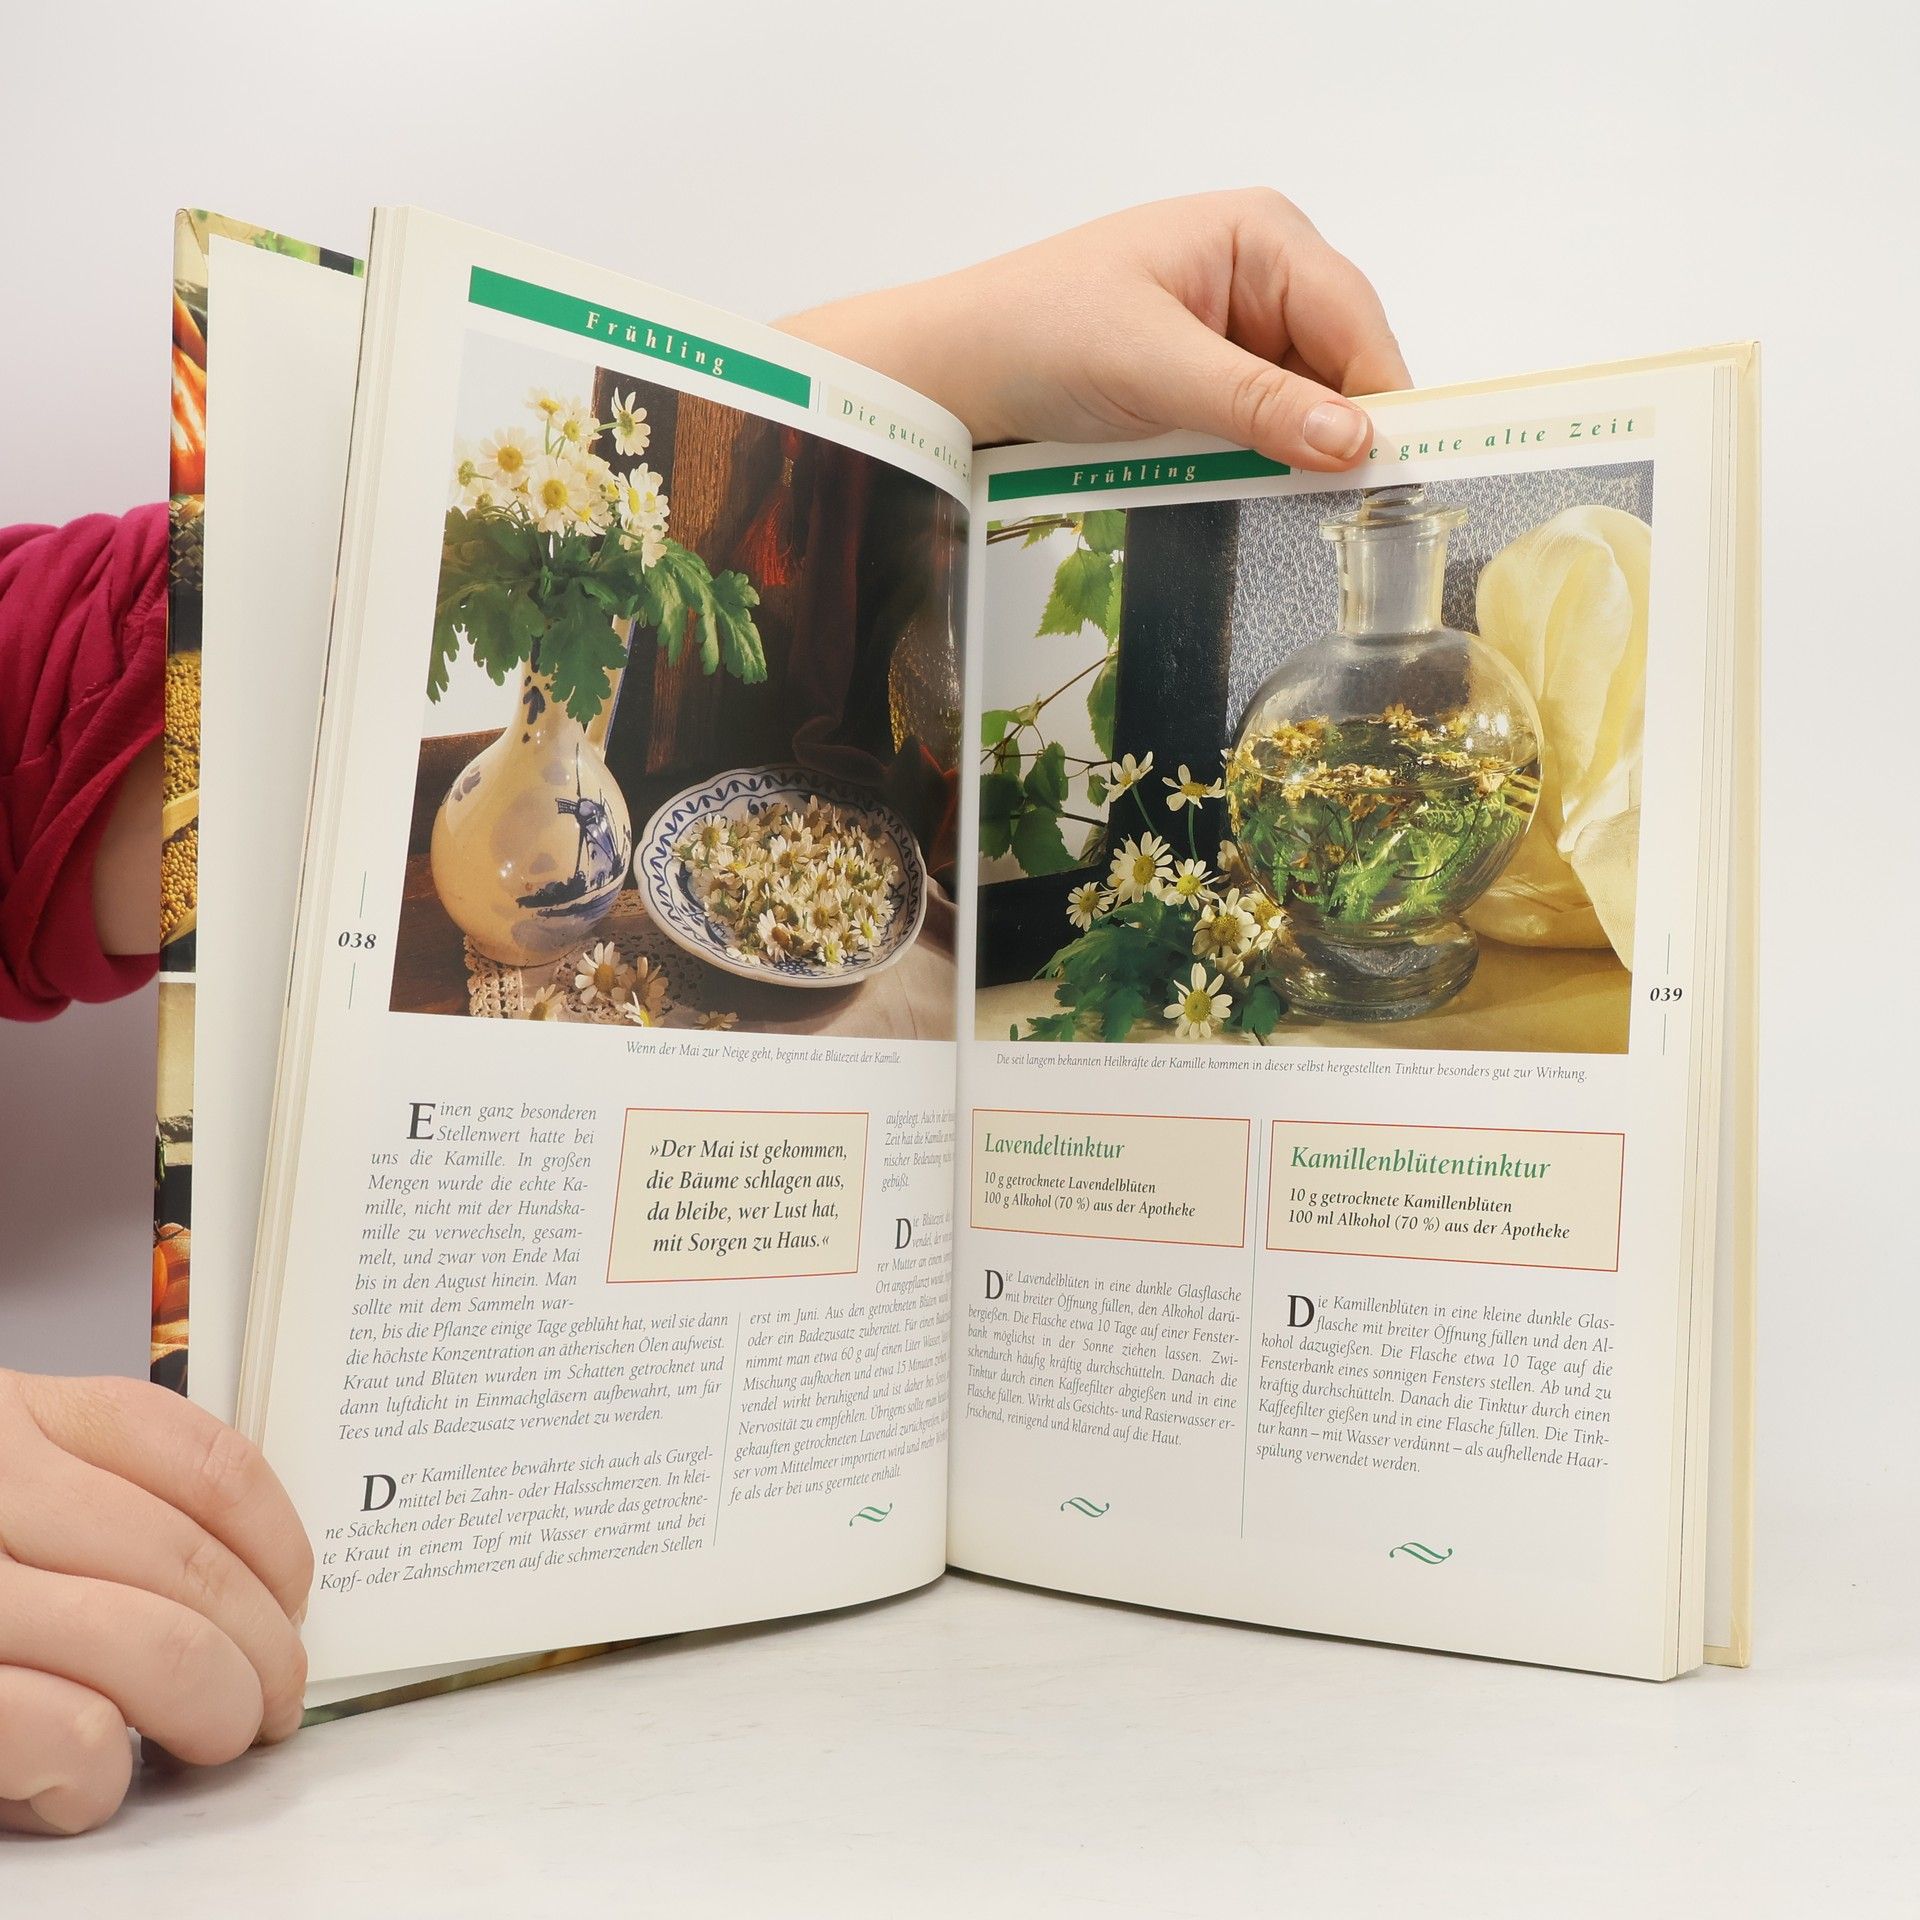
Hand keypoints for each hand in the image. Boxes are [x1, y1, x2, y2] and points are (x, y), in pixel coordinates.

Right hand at [0, 1371, 311, 1834]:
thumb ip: (89, 1492)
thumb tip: (248, 1590)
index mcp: (16, 1414)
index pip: (205, 1462)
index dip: (279, 1545)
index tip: (296, 1600)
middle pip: (191, 1568)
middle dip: (265, 1652)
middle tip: (274, 1701)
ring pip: (152, 1649)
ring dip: (214, 1712)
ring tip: (216, 1739)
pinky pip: (66, 1732)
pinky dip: (101, 1774)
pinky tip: (87, 1781)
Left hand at [779, 188, 1409, 469]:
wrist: (956, 370)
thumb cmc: (1039, 333)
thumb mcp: (1155, 368)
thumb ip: (1258, 404)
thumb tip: (1353, 440)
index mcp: (1261, 235)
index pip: (1354, 319)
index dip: (1380, 395)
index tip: (1396, 469)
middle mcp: (1261, 274)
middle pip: (1341, 363)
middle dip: (1338, 428)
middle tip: (1345, 504)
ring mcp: (1237, 331)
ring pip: (1306, 404)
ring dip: (1297, 452)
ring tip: (1289, 500)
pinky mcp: (1210, 380)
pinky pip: (1262, 426)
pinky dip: (1262, 460)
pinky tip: (1252, 489)